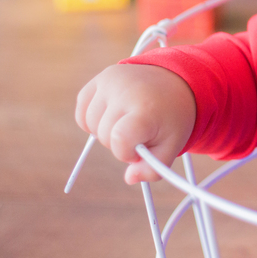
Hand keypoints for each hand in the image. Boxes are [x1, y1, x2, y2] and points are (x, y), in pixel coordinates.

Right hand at [75, 63, 196, 184]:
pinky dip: (93, 121)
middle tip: (140, 132)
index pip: (119, 139)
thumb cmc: (171, 118)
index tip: (140, 147)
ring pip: (90, 125)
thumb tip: (130, 178)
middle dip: (120, 143)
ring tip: (128, 121)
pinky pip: (82, 113)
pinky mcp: (99, 79)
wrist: (174, 82)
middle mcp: (125, 91)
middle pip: (104, 136)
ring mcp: (110, 82)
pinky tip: (113, 115)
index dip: (126, 152)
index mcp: (145, 108)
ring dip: (106, 131)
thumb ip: (153, 169)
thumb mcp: (172, 145)